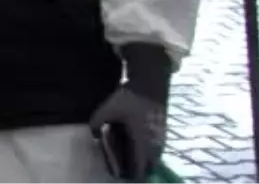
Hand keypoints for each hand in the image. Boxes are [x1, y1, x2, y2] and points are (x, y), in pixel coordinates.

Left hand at [89, 44, 171, 180]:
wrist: (149, 83)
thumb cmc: (129, 98)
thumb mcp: (107, 108)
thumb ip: (96, 122)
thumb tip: (94, 135)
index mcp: (141, 142)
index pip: (139, 170)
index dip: (129, 175)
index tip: (118, 172)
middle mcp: (154, 145)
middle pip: (149, 169)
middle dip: (137, 169)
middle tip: (123, 163)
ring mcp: (161, 139)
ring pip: (155, 159)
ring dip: (144, 160)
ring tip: (129, 152)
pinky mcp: (164, 132)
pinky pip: (158, 150)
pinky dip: (149, 151)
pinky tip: (137, 141)